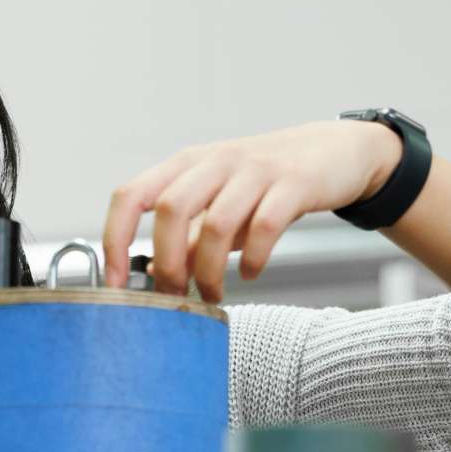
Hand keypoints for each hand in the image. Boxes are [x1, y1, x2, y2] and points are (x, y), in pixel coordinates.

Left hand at [102, 119, 403, 301]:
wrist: (336, 153)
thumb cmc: (268, 183)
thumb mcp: (219, 202)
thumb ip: (188, 236)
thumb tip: (153, 275)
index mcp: (186, 165)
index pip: (131, 196)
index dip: (115, 239)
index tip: (115, 284)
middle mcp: (215, 161)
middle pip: (170, 210)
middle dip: (166, 263)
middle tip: (174, 298)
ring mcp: (255, 169)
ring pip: (216, 223)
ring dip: (208, 271)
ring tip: (212, 296)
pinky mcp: (294, 183)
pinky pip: (265, 226)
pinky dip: (253, 259)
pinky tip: (250, 273)